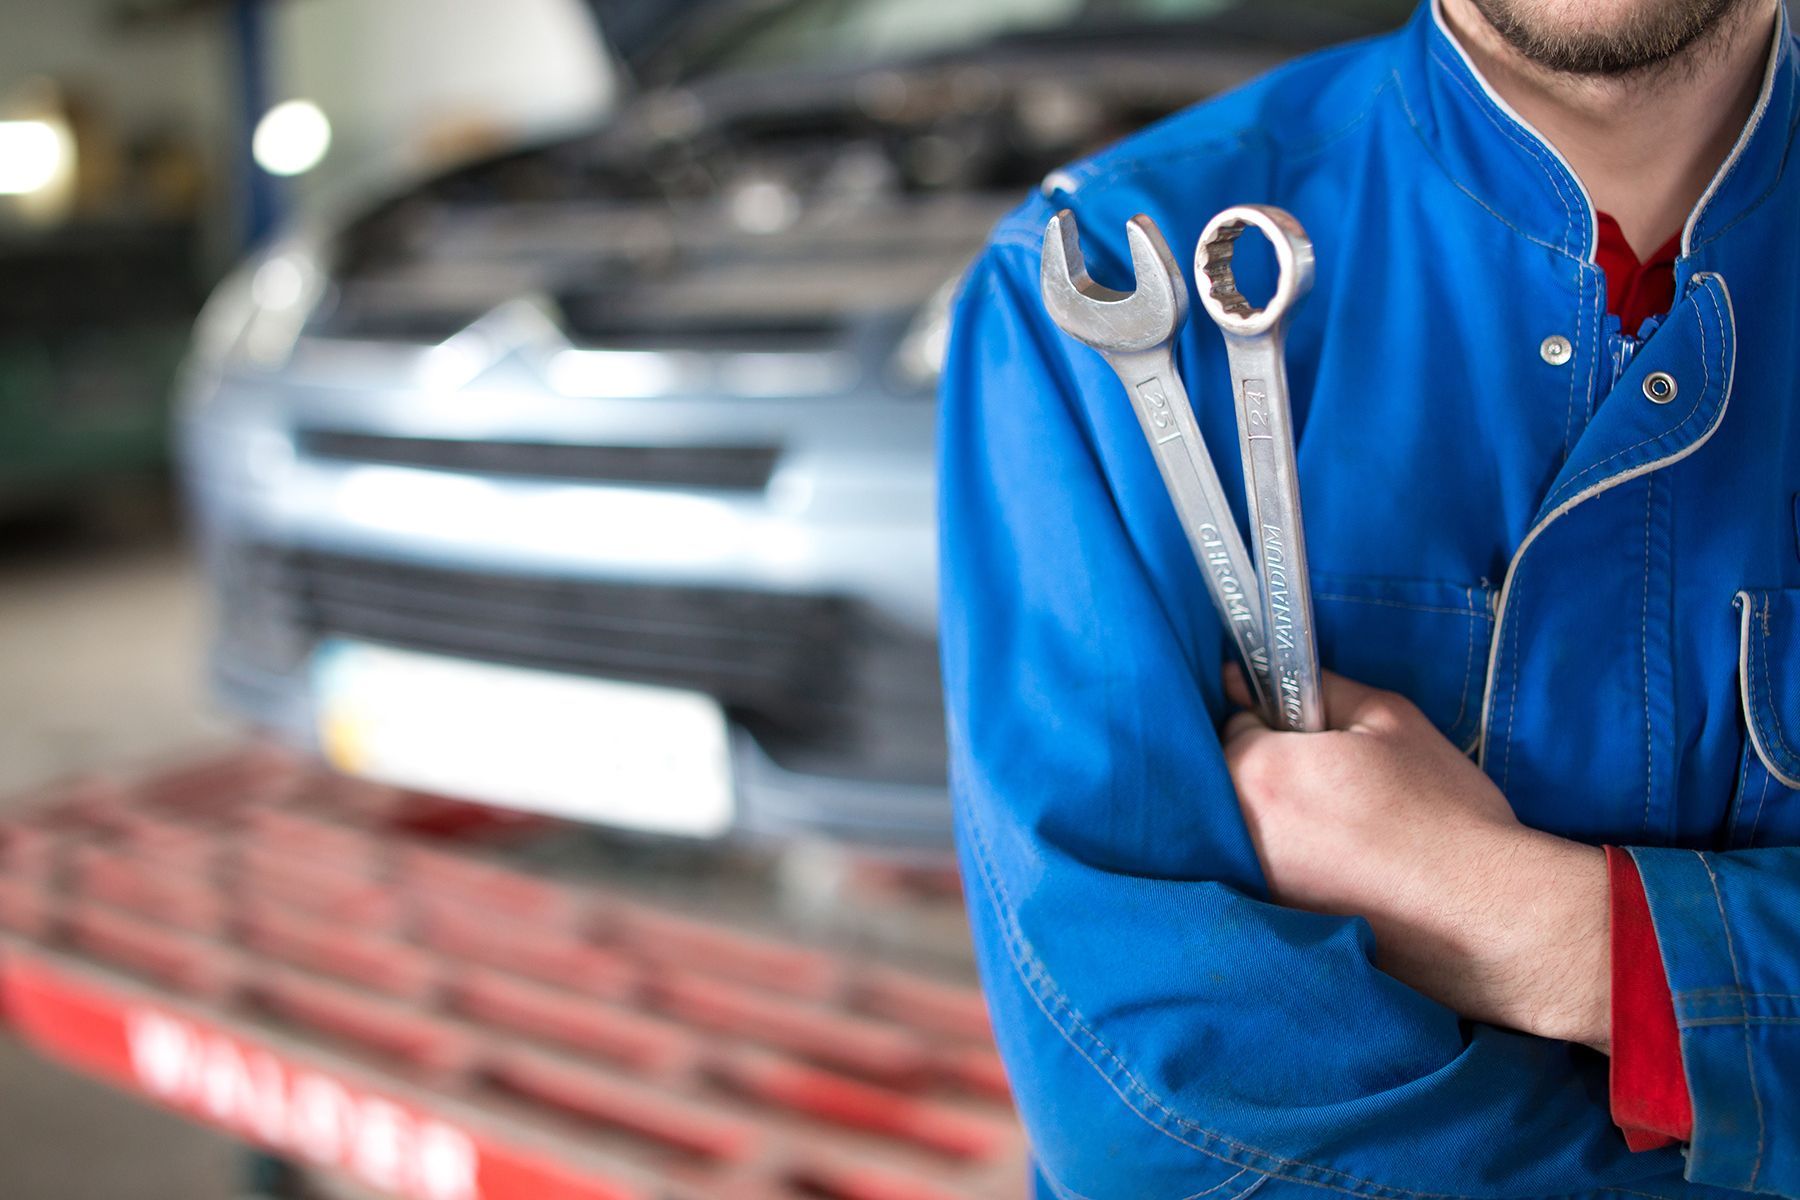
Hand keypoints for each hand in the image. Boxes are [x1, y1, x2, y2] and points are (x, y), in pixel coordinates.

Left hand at [1222, 665, 1609, 1049]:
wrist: (1484, 911)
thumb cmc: (1441, 809)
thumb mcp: (1388, 719)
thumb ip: (1317, 688)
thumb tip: (1250, 676)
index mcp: (1260, 772)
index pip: (1236, 725)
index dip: (1279, 723)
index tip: (1319, 736)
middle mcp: (1240, 832)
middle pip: (1233, 779)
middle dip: (1273, 770)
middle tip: (1339, 782)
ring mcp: (1255, 884)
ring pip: (1248, 827)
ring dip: (1282, 818)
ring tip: (1348, 827)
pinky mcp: (1278, 923)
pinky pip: (1268, 871)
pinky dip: (1296, 862)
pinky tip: (1346, 866)